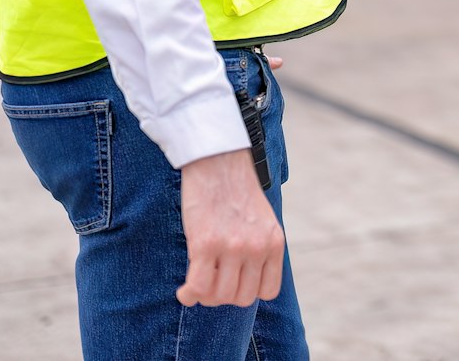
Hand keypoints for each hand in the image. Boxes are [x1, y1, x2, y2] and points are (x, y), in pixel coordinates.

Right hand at [177, 148, 284, 307]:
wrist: (218, 160)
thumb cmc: (235, 191)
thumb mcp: (262, 221)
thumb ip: (259, 249)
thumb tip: (240, 283)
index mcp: (274, 242)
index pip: (268, 291)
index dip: (247, 292)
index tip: (232, 283)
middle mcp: (257, 247)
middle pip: (242, 298)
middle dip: (224, 296)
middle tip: (211, 282)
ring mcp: (233, 247)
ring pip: (220, 296)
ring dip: (205, 295)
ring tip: (197, 282)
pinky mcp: (206, 244)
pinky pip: (199, 286)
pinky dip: (189, 295)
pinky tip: (184, 291)